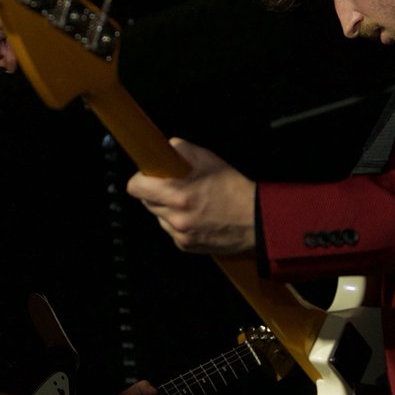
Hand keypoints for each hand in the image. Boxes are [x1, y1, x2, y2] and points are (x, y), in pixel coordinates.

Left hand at [126, 137, 256, 254]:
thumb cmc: (236, 190)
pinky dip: (179, 223)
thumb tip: (167, 147)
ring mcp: (180, 235)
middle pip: (146, 202)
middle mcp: (176, 218)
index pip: (136, 187)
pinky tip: (197, 216)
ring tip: (190, 202)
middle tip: (175, 185)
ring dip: (168, 209)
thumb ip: (183, 150)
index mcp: (178, 195)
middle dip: (156, 192)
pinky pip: (172, 231)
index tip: (148, 175)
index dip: (141, 178)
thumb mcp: (210, 160)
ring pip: (159, 217)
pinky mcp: (186, 246)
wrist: (257, 220)